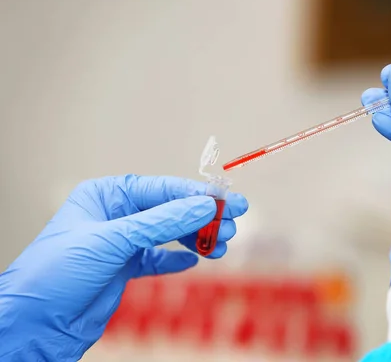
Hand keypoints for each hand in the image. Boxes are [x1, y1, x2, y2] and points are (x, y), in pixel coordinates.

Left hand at [0, 175, 247, 361]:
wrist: (34, 324)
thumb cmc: (55, 272)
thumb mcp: (112, 240)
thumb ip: (161, 222)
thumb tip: (201, 206)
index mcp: (106, 195)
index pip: (161, 189)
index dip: (197, 195)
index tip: (226, 202)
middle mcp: (115, 215)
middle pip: (169, 210)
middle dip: (201, 217)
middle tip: (232, 224)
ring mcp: (120, 243)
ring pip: (168, 234)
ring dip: (195, 239)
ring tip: (220, 245)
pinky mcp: (123, 269)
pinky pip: (158, 259)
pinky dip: (177, 258)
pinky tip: (194, 259)